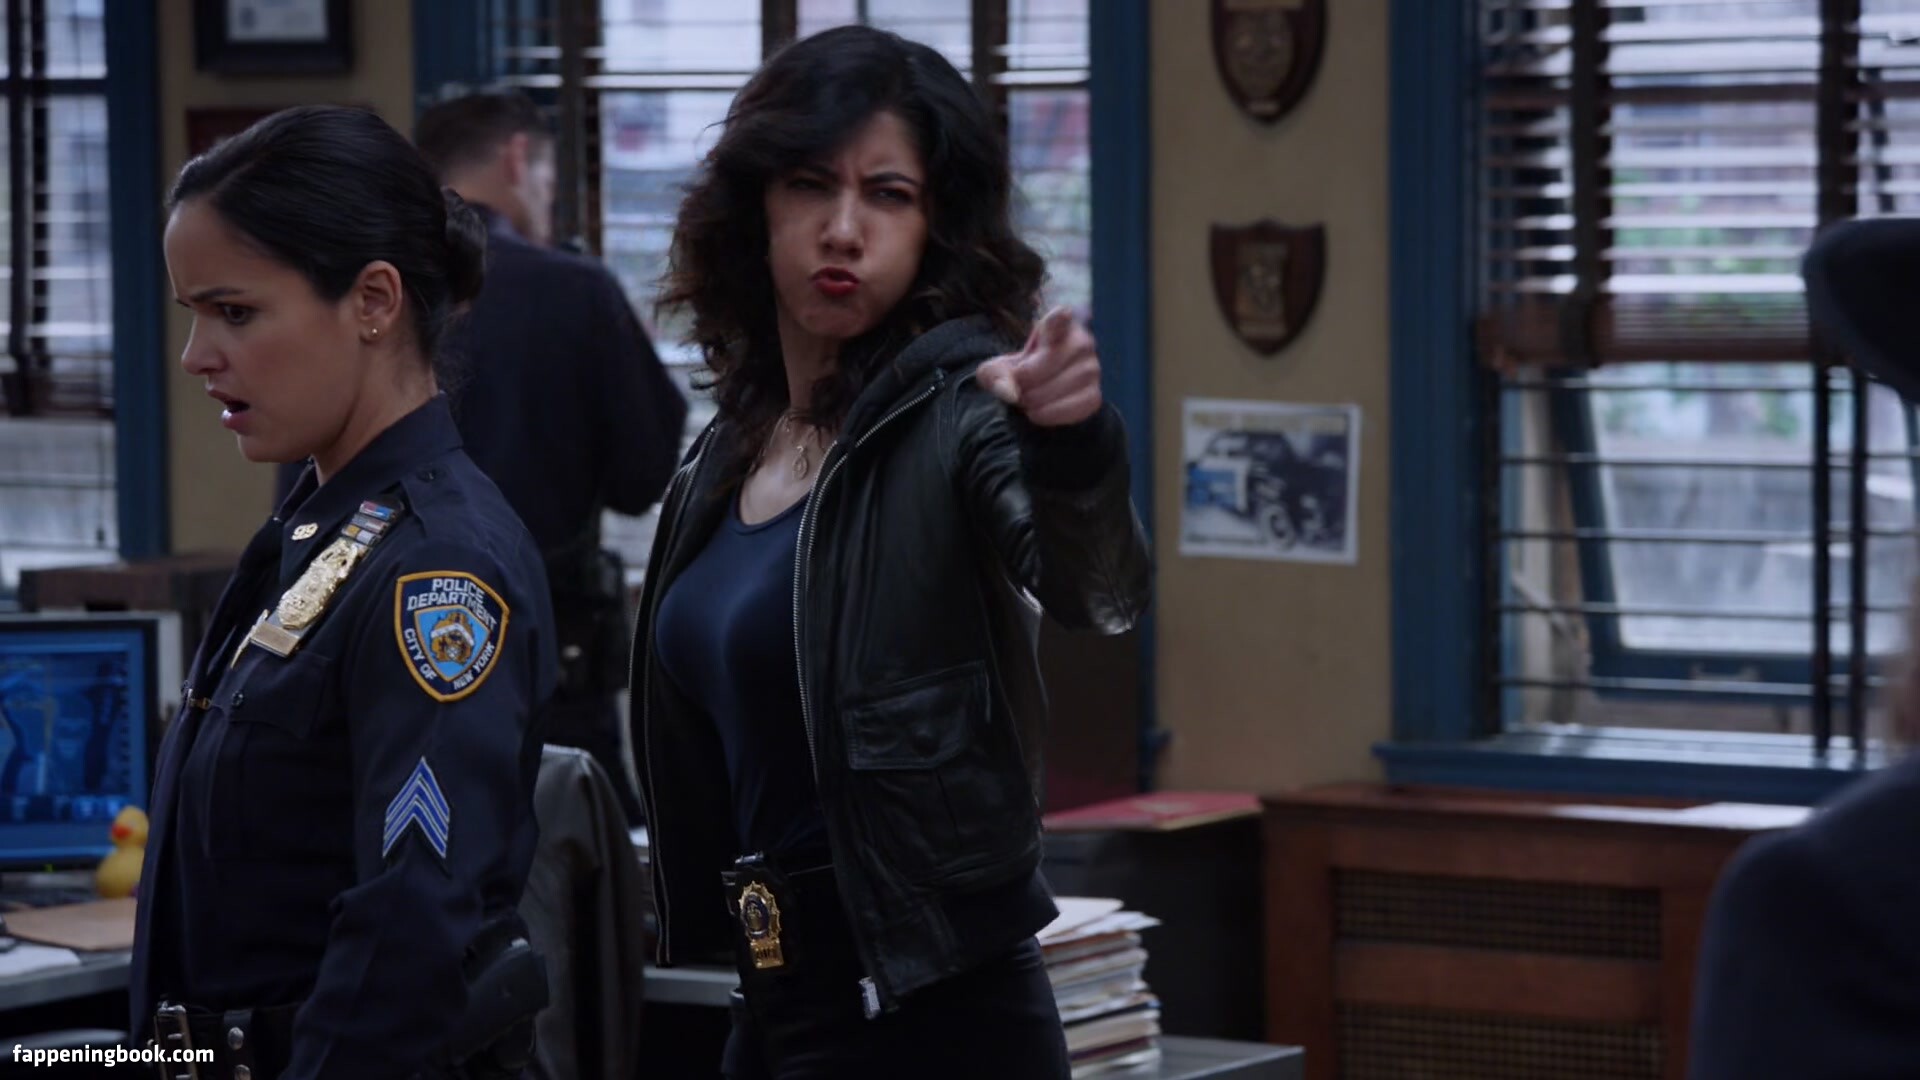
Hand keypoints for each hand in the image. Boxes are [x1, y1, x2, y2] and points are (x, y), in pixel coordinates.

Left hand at [975, 305, 1102, 426]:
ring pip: (1060, 386)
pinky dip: (1049, 415)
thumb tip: (1010, 392)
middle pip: (1049, 360)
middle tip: (1019, 388)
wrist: (1045, 397)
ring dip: (1035, 400)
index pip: (1060, 319)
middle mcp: (1081, 343)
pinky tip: (1039, 411)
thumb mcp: (1000, 370)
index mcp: (1056, 327)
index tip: (1063, 314)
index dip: (1061, 318)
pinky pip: (1071, 408)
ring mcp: (1092, 369)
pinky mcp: (1094, 396)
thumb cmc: (1023, 374)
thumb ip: (995, 375)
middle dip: (1026, 380)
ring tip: (1028, 400)